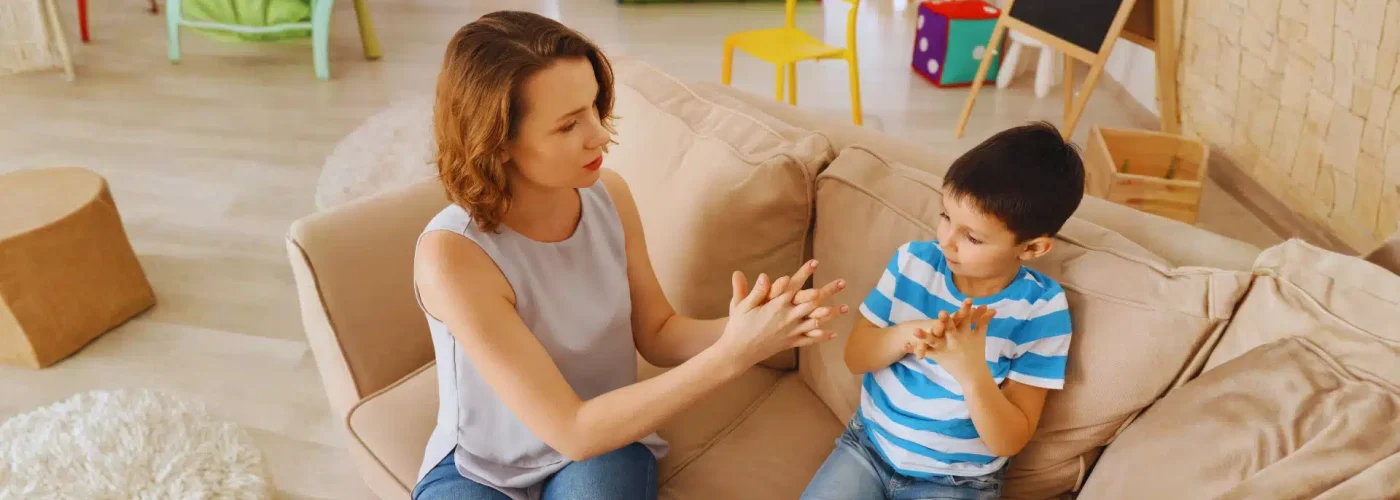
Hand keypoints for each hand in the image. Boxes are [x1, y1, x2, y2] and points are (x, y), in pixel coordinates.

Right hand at [715, 265, 841, 368]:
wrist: (737, 352)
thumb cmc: (738, 326)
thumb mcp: (742, 306)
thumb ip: (755, 291)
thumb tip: (764, 275)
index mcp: (776, 306)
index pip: (794, 286)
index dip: (805, 273)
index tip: (815, 262)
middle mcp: (787, 318)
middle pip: (813, 302)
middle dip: (829, 291)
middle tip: (842, 282)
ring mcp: (791, 331)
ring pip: (816, 321)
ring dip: (832, 314)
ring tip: (846, 307)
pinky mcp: (790, 342)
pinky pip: (809, 339)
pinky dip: (821, 336)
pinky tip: (832, 333)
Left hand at [907, 299, 994, 381]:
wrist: (973, 374)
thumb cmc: (977, 352)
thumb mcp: (980, 336)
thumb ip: (984, 320)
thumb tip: (992, 308)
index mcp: (965, 334)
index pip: (967, 319)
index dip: (967, 309)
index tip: (968, 300)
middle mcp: (956, 341)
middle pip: (950, 329)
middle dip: (946, 322)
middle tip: (942, 313)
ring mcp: (946, 349)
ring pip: (933, 341)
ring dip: (924, 336)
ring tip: (915, 331)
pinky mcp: (938, 356)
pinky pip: (925, 352)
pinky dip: (914, 349)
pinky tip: (904, 345)